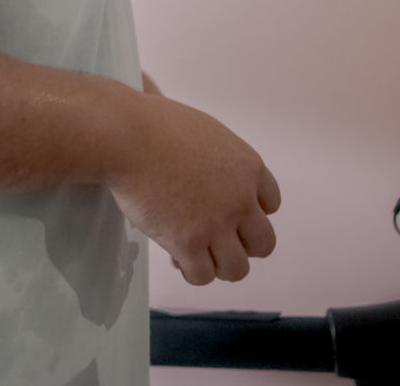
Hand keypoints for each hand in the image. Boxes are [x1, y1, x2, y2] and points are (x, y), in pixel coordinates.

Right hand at [108, 94, 279, 284]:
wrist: (128, 136)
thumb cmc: (156, 123)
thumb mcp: (205, 132)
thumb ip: (218, 159)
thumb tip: (207, 173)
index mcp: (248, 167)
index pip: (271, 205)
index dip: (249, 212)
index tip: (230, 213)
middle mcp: (241, 200)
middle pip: (263, 243)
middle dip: (241, 244)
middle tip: (215, 239)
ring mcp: (216, 225)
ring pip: (237, 269)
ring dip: (218, 264)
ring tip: (197, 254)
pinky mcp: (188, 244)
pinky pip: (202, 276)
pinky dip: (191, 271)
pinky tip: (176, 256)